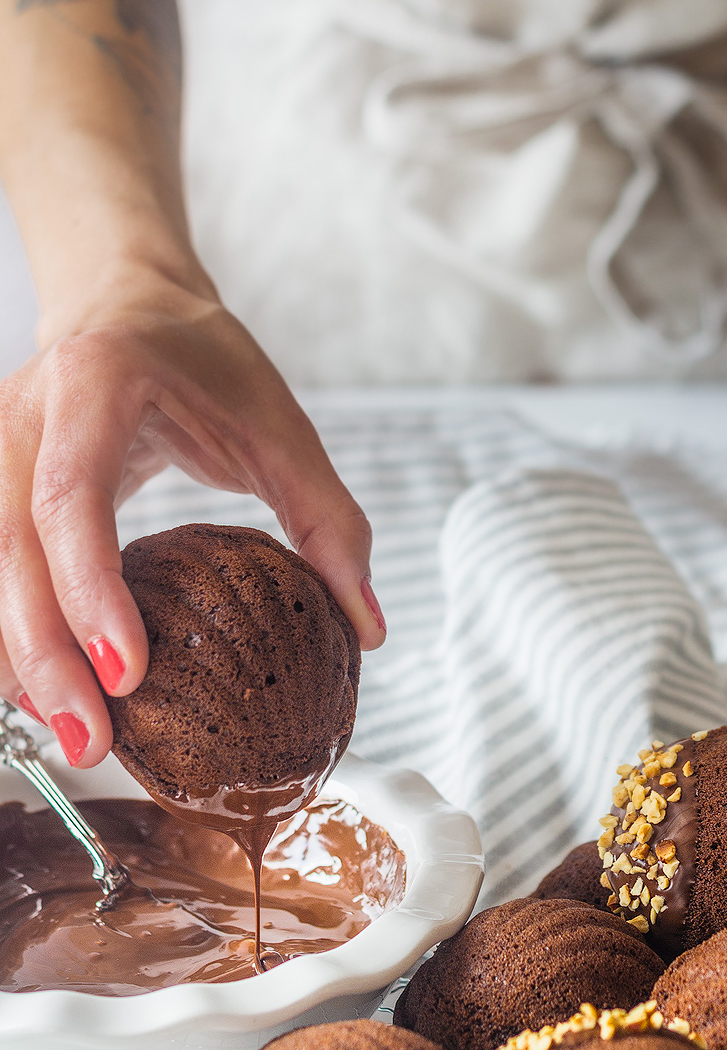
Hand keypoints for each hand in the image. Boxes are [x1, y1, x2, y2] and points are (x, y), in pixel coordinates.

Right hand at [0, 276, 384, 768]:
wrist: (125, 303)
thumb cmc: (201, 358)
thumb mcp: (280, 424)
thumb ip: (328, 519)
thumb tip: (368, 628)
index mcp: (94, 386)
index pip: (71, 498)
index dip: (91, 589)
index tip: (131, 673)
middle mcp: (20, 420)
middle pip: (9, 554)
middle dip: (47, 659)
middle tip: (94, 746)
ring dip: (22, 663)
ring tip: (76, 742)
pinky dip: (15, 640)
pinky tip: (50, 697)